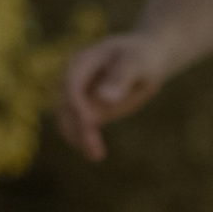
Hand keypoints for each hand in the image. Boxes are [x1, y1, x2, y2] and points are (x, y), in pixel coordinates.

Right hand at [58, 33, 167, 160]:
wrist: (146, 57)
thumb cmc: (142, 56)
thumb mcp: (137, 63)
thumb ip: (121, 77)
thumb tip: (105, 98)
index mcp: (81, 62)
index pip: (71, 86)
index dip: (77, 105)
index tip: (90, 122)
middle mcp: (73, 79)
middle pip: (65, 106)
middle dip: (77, 127)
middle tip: (94, 147)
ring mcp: (78, 96)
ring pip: (68, 121)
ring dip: (79, 139)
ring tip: (96, 155)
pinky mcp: (87, 110)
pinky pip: (79, 128)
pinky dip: (84, 142)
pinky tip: (96, 155)